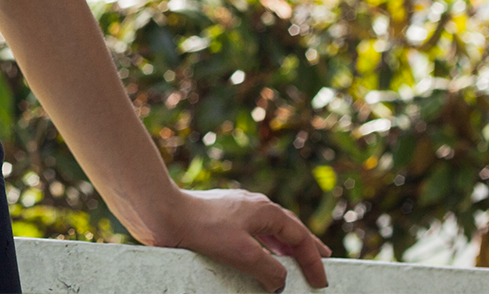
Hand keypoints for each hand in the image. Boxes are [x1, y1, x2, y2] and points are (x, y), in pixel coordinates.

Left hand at [156, 186, 329, 290]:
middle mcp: (253, 205)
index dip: (314, 260)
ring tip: (294, 259)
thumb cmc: (204, 229)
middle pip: (288, 227)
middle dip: (305, 245)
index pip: (300, 237)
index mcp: (265, 209)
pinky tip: (261, 254)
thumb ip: (269, 270)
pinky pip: (252, 231)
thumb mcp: (244, 254)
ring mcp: (236, 209)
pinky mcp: (220, 217)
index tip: (321, 282)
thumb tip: (281, 282)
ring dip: (284, 245)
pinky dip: (264, 244)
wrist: (164, 213)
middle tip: (324, 258)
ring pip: (269, 228)